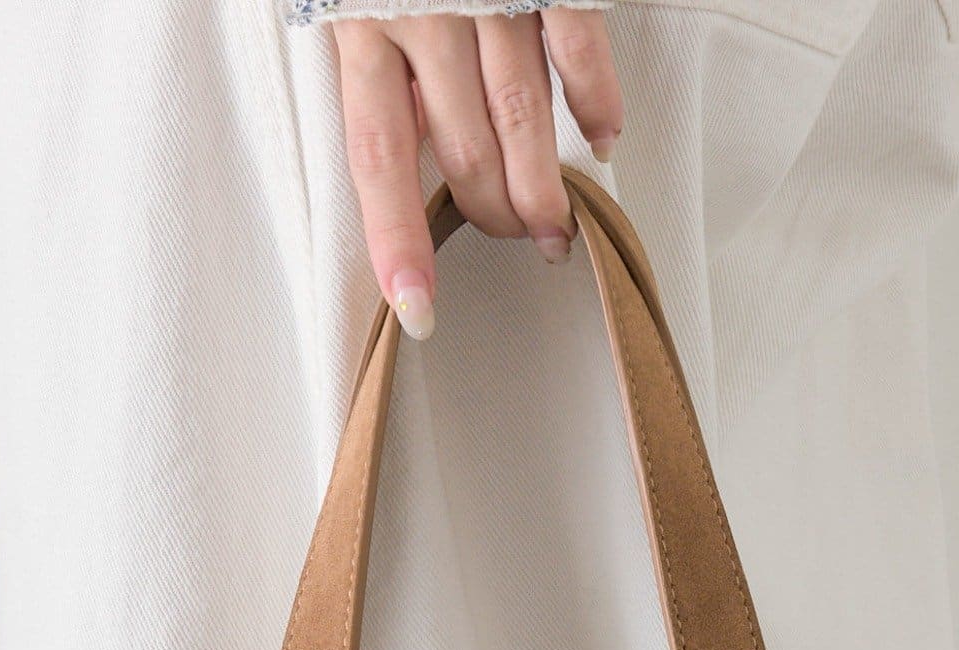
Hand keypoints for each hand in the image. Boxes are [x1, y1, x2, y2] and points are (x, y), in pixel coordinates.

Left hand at [334, 9, 622, 339]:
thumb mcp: (357, 2)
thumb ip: (383, 69)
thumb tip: (415, 149)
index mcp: (362, 26)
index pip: (379, 159)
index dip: (399, 241)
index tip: (417, 310)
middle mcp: (426, 13)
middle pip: (467, 153)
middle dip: (494, 214)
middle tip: (514, 236)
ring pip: (524, 120)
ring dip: (544, 188)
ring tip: (556, 228)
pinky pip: (578, 51)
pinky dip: (595, 103)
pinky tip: (600, 137)